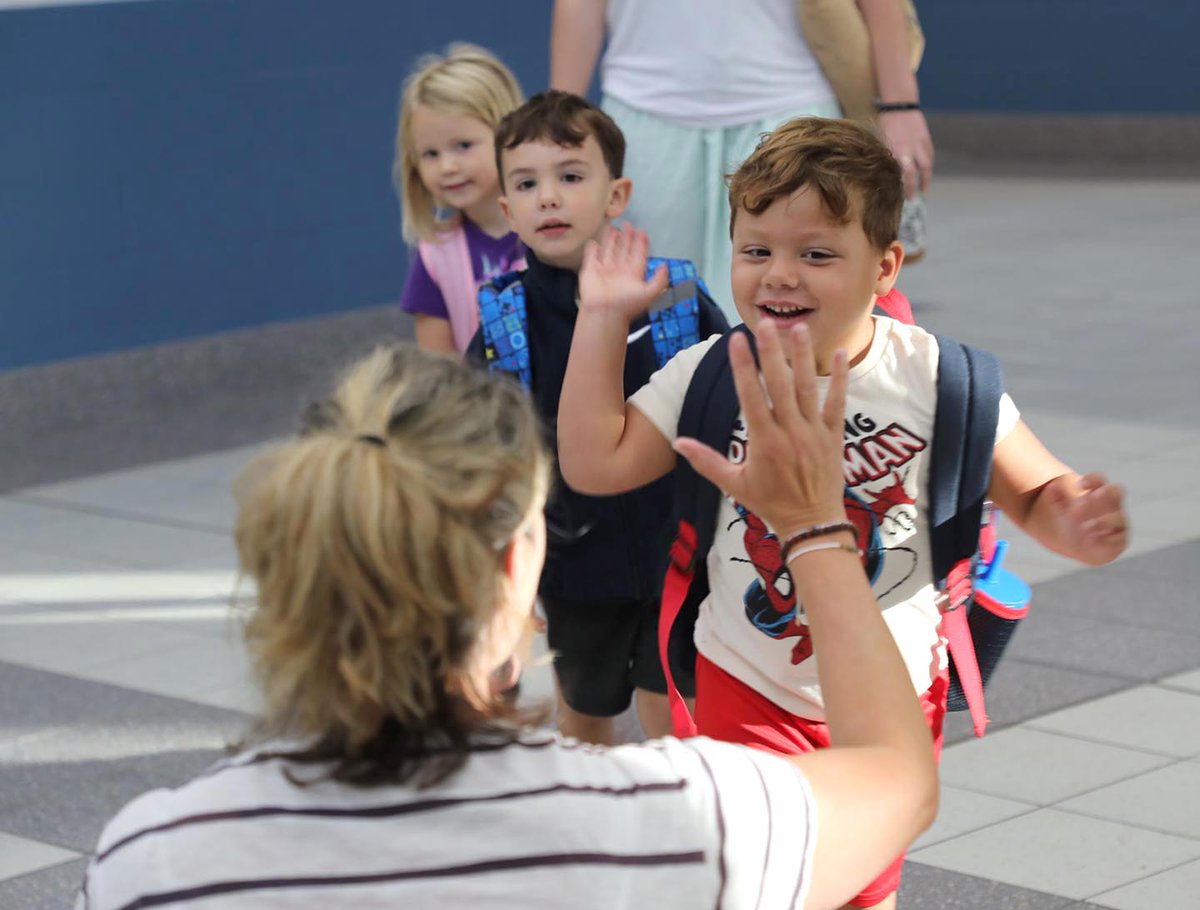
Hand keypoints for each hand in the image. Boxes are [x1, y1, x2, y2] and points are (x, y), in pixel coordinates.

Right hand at [578, 224, 668, 319]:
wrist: (604, 313)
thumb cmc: (626, 305)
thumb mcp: (649, 293)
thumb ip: (660, 280)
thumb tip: (665, 267)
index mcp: (633, 274)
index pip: (638, 254)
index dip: (641, 243)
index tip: (642, 233)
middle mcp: (620, 270)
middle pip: (625, 250)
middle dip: (627, 238)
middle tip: (629, 225)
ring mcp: (605, 270)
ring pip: (610, 250)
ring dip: (612, 240)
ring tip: (615, 229)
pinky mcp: (591, 270)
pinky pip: (592, 256)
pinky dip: (592, 249)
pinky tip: (594, 242)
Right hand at [674, 322, 847, 532]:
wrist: (811, 523)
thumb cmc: (769, 503)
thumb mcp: (733, 484)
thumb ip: (706, 461)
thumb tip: (677, 443)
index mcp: (763, 441)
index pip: (750, 396)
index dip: (743, 366)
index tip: (736, 340)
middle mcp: (789, 431)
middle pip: (779, 384)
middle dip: (772, 351)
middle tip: (766, 322)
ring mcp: (814, 431)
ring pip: (808, 387)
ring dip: (803, 356)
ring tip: (798, 328)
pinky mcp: (834, 435)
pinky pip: (838, 402)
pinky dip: (841, 378)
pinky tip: (840, 354)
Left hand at [878, 109, 933, 197]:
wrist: (899, 104)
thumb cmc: (885, 124)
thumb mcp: (880, 141)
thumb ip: (884, 157)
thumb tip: (882, 174)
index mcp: (896, 150)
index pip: (903, 174)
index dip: (905, 187)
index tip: (902, 197)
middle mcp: (910, 149)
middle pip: (917, 172)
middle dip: (916, 186)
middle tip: (914, 198)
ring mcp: (920, 143)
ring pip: (927, 164)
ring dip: (926, 178)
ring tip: (924, 189)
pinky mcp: (926, 138)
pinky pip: (930, 155)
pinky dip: (928, 165)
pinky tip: (926, 173)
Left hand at [1040, 472, 1127, 565]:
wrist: (1078, 545)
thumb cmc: (1073, 521)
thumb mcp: (1062, 510)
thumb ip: (1057, 499)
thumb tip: (1052, 486)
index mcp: (1099, 492)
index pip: (1100, 480)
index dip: (1093, 479)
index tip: (1080, 484)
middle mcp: (1112, 505)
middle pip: (1117, 492)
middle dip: (1106, 493)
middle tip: (1089, 498)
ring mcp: (1118, 522)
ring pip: (1119, 517)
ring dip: (1103, 521)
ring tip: (1086, 526)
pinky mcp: (1120, 540)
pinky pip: (1118, 539)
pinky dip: (1106, 540)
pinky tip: (1092, 540)